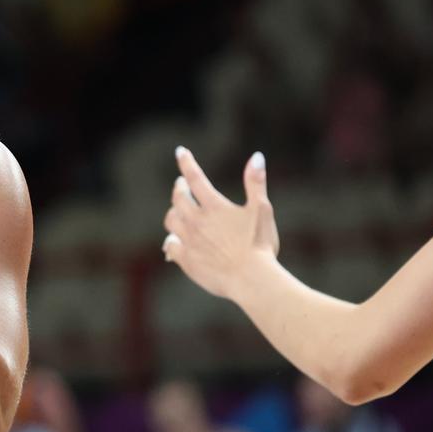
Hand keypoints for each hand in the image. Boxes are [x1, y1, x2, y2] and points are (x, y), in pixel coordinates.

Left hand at [161, 147, 278, 299]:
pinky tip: (173, 240)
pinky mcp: (185, 260)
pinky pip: (170, 245)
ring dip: (174, 211)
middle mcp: (196, 221)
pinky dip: (171, 240)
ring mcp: (189, 241)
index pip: (195, 178)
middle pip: (178, 198)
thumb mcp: (262, 210)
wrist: (251, 279)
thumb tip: (257, 156)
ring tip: (178, 210)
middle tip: (181, 184)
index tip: (180, 151)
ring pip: (171, 220)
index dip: (186, 162)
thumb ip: (256, 182)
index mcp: (214, 207)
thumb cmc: (260, 245)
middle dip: (180, 187)